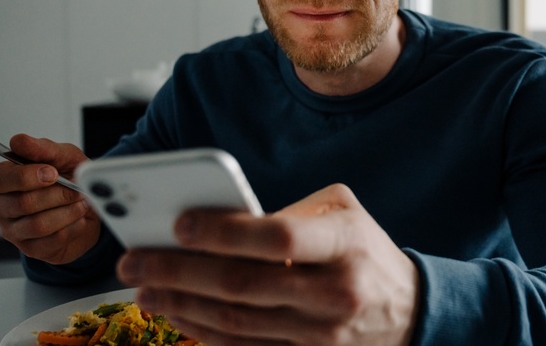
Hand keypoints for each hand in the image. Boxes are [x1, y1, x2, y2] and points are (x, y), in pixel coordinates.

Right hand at [0, 134, 100, 264]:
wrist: (88, 205)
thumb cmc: (69, 178)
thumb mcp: (63, 156)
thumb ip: (43, 149)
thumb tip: (19, 141)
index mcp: (2, 179)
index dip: (24, 176)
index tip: (52, 172)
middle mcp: (1, 206)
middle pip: (21, 203)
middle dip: (57, 194)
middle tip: (76, 188)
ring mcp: (14, 230)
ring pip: (38, 224)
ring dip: (67, 212)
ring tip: (81, 202)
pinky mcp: (31, 249)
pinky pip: (52, 241)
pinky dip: (73, 226)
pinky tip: (79, 218)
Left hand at [117, 183, 419, 345]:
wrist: (411, 311)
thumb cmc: (366, 249)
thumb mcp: (344, 212)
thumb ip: (290, 212)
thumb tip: (223, 223)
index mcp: (343, 244)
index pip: (276, 237)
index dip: (224, 232)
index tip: (178, 223)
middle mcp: (333, 291)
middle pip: (243, 284)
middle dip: (181, 272)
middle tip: (134, 260)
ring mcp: (320, 334)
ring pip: (237, 322)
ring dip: (182, 305)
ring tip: (143, 288)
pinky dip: (204, 333)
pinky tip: (177, 314)